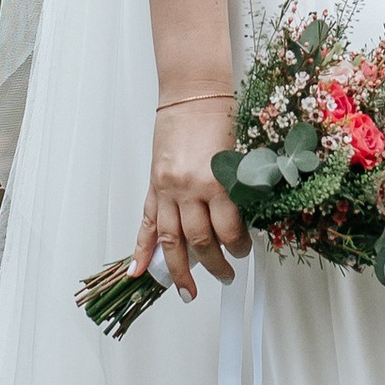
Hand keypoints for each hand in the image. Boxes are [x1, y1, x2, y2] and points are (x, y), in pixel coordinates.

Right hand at [129, 97, 251, 300]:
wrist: (192, 94)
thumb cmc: (220, 118)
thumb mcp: (239, 157)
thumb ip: (238, 193)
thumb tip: (241, 225)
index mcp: (216, 181)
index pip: (229, 230)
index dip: (239, 247)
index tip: (244, 251)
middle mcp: (189, 189)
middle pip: (200, 241)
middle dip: (214, 265)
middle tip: (226, 276)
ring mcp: (167, 189)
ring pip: (171, 240)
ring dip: (180, 269)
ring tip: (188, 290)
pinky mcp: (154, 185)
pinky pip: (146, 223)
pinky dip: (141, 249)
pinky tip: (139, 271)